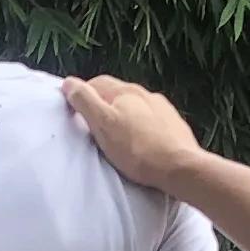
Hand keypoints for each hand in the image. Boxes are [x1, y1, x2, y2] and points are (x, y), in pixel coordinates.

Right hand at [64, 76, 208, 197]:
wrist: (180, 167)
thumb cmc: (137, 149)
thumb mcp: (102, 124)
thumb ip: (84, 101)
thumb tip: (69, 83)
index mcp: (126, 91)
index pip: (97, 83)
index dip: (83, 93)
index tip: (75, 109)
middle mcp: (146, 94)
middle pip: (117, 93)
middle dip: (104, 105)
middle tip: (93, 124)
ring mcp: (163, 109)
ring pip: (136, 107)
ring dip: (124, 115)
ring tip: (117, 135)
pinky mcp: (174, 125)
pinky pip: (151, 120)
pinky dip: (141, 127)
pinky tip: (139, 142)